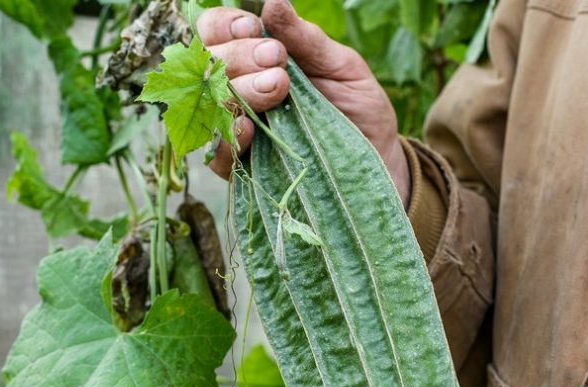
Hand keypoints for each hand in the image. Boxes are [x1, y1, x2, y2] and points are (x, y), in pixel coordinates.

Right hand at [196, 0, 410, 203]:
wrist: (378, 157)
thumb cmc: (356, 106)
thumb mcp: (340, 66)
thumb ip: (305, 39)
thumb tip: (273, 1)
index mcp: (254, 58)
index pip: (215, 33)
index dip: (224, 25)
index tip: (253, 28)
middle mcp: (238, 90)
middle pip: (209, 66)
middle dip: (239, 56)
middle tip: (276, 60)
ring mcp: (237, 130)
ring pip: (212, 106)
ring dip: (238, 91)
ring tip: (276, 86)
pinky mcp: (244, 168)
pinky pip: (217, 156)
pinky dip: (228, 139)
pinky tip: (248, 128)